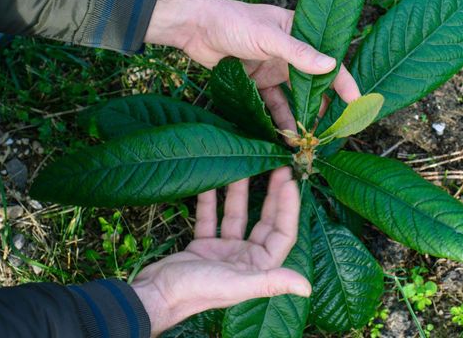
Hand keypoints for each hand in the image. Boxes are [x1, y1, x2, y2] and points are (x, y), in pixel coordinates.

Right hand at [131, 167, 310, 336]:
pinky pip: (211, 218)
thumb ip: (271, 283)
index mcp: (258, 268)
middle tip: (278, 168)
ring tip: (245, 167)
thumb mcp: (237, 284)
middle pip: (265, 222)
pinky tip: (211, 182)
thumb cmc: (197, 291)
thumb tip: (307, 288)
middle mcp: (245, 259)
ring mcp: (224, 251)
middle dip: (272, 196)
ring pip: (237, 216)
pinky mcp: (203, 246)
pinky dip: (211, 201)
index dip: (288, 207)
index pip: (282, 233)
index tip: (289, 181)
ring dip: (240, 194)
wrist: (155, 295)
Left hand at [144, 0, 359, 130]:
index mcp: (299, 33)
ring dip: (300, 117)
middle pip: (313, 83)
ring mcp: (274, 69)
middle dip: (323, 106)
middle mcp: (290, 53)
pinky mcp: (257, 83)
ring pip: (294, 97)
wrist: (196, 27)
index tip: (356, 103)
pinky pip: (273, 104)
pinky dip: (278, 118)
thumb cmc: (233, 22)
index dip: (344, 81)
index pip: (329, 59)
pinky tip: (283, 134)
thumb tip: (330, 65)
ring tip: (305, 139)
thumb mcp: (268, 36)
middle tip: (332, 129)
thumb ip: (298, 53)